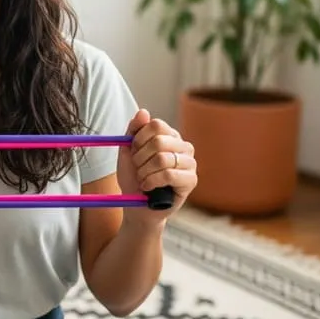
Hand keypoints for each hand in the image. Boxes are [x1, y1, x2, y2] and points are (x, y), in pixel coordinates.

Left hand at [117, 108, 196, 227]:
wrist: (137, 206)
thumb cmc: (133, 178)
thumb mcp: (127, 152)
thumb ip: (133, 131)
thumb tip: (143, 111)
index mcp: (169, 135)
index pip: (155, 125)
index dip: (138, 139)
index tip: (133, 152)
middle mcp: (183, 145)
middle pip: (158, 141)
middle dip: (140, 158)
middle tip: (138, 169)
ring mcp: (190, 162)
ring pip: (162, 159)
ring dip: (144, 172)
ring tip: (142, 180)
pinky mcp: (191, 180)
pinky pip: (169, 175)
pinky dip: (152, 181)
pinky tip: (148, 187)